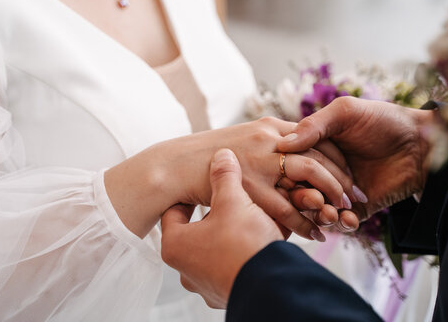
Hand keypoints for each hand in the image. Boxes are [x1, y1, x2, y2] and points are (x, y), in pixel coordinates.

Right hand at [105, 117, 351, 237]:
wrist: (175, 165)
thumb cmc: (209, 155)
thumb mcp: (243, 140)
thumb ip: (269, 144)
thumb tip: (293, 154)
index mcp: (270, 126)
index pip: (316, 137)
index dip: (338, 157)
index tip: (352, 174)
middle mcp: (269, 139)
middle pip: (319, 155)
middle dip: (342, 179)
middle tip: (355, 198)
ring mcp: (260, 160)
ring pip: (309, 177)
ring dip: (329, 197)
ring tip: (341, 215)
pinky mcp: (249, 185)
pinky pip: (285, 206)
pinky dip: (304, 222)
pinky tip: (316, 233)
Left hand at [161, 149, 283, 308]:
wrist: (273, 286)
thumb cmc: (244, 243)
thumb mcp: (233, 201)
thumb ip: (224, 176)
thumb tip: (221, 154)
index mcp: (175, 245)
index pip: (174, 211)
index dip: (192, 194)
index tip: (204, 184)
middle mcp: (186, 268)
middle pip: (200, 229)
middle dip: (221, 213)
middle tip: (236, 199)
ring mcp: (206, 284)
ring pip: (220, 247)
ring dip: (237, 231)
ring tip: (257, 216)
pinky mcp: (228, 293)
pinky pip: (235, 263)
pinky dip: (248, 249)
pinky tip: (267, 235)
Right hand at [277, 97, 434, 228]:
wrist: (423, 144)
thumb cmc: (384, 120)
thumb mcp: (345, 112)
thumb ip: (312, 126)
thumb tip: (281, 145)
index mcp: (315, 147)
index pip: (291, 164)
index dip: (288, 174)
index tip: (289, 180)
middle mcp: (324, 170)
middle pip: (302, 190)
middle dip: (304, 199)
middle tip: (314, 200)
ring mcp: (341, 190)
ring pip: (319, 209)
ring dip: (321, 214)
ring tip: (329, 213)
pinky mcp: (358, 207)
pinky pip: (343, 222)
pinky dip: (342, 223)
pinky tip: (347, 218)